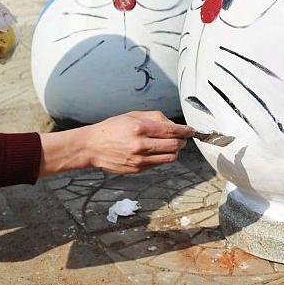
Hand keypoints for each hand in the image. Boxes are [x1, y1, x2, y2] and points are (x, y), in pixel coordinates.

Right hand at [39, 112, 193, 176]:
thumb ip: (155, 118)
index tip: (191, 130)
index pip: (171, 131)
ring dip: (176, 151)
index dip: (185, 131)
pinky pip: (158, 164)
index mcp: (140, 128)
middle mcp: (141, 145)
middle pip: (174, 146)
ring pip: (170, 158)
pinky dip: (163, 157)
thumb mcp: (132, 115)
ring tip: (173, 145)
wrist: (92, 146)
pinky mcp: (138, 169)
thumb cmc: (112, 128)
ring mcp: (139, 159)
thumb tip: (172, 124)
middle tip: (183, 138)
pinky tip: (158, 151)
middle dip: (183, 141)